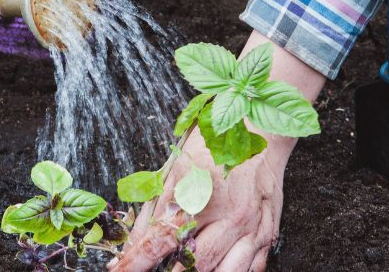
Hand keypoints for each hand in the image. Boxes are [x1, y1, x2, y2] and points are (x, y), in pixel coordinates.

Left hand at [110, 32, 326, 271]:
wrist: (262, 131)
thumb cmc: (215, 143)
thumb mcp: (176, 166)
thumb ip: (154, 206)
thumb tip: (133, 240)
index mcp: (201, 192)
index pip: (162, 239)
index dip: (137, 261)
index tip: (121, 270)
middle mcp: (230, 213)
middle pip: (195, 264)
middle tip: (155, 270)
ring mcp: (252, 226)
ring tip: (182, 271)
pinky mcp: (268, 232)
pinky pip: (251, 269)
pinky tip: (216, 268)